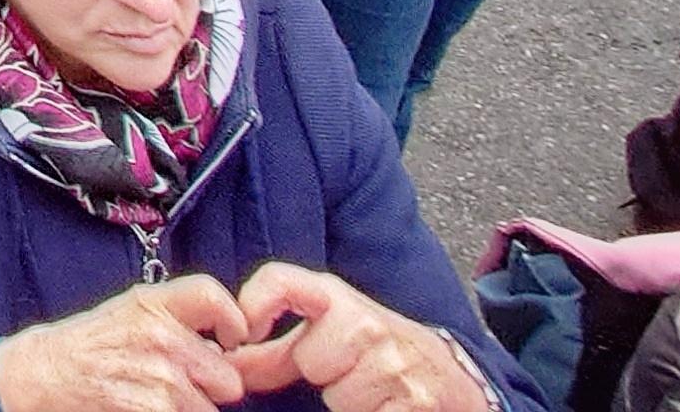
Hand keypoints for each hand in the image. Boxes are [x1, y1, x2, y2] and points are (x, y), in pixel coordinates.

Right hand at [0, 276, 259, 411]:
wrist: (41, 375)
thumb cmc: (87, 346)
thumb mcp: (128, 312)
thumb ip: (176, 318)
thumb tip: (224, 344)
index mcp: (153, 304)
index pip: (214, 298)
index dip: (233, 322)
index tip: (229, 340)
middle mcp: (161, 337)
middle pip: (228, 378)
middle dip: (209, 387)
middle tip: (175, 382)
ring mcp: (160, 380)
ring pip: (210, 411)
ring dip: (189, 411)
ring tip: (152, 397)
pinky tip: (143, 409)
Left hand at [228, 267, 488, 411]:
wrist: (453, 378)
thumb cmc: (378, 353)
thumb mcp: (328, 338)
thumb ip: (274, 353)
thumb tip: (226, 363)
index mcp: (337, 298)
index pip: (280, 280)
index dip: (254, 305)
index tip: (244, 332)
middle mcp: (367, 322)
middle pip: (309, 360)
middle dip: (321, 374)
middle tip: (348, 371)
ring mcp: (394, 363)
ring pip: (337, 396)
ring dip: (347, 402)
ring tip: (371, 389)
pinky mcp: (414, 403)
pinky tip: (386, 405)